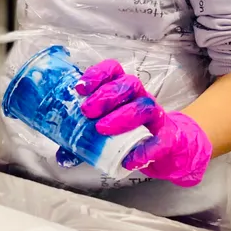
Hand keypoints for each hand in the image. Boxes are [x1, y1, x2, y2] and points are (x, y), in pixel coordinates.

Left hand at [76, 60, 212, 186]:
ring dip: (122, 116)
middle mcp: (140, 97)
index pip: (113, 70)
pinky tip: (130, 160)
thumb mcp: (105, 134)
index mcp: (123, 91)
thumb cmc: (130, 133)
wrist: (168, 148)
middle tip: (86, 111)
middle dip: (105, 95)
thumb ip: (83, 142)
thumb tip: (61, 158)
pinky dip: (145, 150)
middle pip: (128, 84)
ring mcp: (156, 115)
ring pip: (144, 105)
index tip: (80, 88)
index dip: (97, 74)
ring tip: (102, 129)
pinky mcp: (168, 136)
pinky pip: (160, 139)